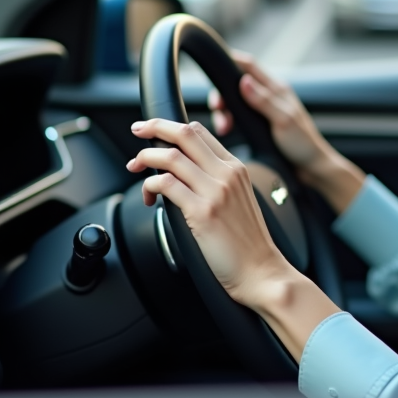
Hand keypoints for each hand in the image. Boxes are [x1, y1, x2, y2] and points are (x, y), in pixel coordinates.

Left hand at [127, 119, 291, 307]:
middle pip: (185, 134)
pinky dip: (150, 185)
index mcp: (236, 168)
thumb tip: (184, 174)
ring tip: (136, 168)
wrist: (261, 271)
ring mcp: (215, 191)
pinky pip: (167, 184)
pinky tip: (150, 197)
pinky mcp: (202, 211)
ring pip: (171, 156)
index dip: (172, 127)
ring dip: (146, 157)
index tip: (154, 132)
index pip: (200, 132)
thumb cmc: (247, 243)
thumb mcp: (239, 200)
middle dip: (155, 127)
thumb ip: (217, 182)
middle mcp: (227, 174)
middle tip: (138, 131)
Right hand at [209, 50, 330, 172]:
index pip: (249, 66)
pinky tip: (226, 132)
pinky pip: (238, 117)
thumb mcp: (283, 121)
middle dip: (222, 95)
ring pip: (235, 102)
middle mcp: (269, 96)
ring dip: (225, 112)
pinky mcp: (260, 125)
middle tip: (218, 110)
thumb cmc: (303, 145)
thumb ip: (264, 101)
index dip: (231, 60)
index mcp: (277, 89)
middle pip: (236, 84)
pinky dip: (229, 122)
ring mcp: (264, 110)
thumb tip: (244, 81)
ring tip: (223, 129)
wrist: (312, 169)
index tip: (213, 63)